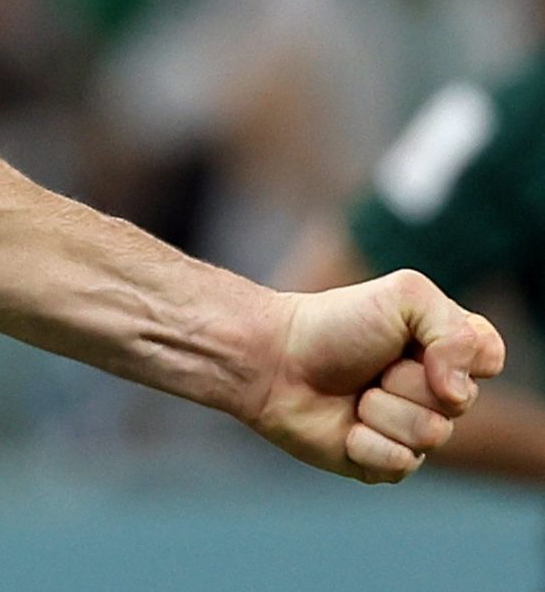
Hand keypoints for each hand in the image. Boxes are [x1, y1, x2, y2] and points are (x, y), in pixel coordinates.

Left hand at [248, 270, 505, 482]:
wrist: (272, 358)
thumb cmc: (333, 324)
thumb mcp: (404, 297)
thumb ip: (456, 332)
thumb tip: (458, 394)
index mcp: (446, 350)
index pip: (490, 359)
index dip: (455, 354)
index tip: (409, 341)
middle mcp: (436, 393)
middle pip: (460, 403)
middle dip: (406, 380)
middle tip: (371, 367)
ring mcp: (410, 430)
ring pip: (431, 436)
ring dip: (383, 411)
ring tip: (354, 395)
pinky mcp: (382, 462)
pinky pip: (401, 464)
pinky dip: (366, 443)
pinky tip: (344, 427)